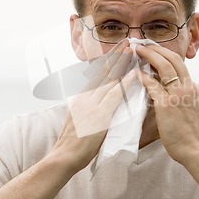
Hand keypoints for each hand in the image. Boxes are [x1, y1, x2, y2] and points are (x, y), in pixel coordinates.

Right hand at [50, 42, 136, 171]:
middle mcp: (85, 96)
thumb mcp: (78, 119)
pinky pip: (114, 95)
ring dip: (122, 63)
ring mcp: (91, 104)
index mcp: (81, 97)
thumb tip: (97, 104)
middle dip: (115, 55)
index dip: (108, 62)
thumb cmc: (72, 143)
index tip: (117, 51)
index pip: (96, 75)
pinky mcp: (99, 114)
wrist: (64, 156)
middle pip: (102, 71)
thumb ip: (88, 109)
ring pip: (109, 78)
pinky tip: (134, 74)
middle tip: (127, 42)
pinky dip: (125, 83)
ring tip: (132, 50)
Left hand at [135, 44, 198, 164]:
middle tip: (143, 44)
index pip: (180, 65)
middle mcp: (188, 87)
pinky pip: (152, 84)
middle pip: (173, 59)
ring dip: (149, 55)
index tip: (155, 51)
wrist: (196, 149)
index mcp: (194, 88)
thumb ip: (185, 97)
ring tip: (138, 50)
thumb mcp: (193, 109)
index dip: (166, 55)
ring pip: (164, 66)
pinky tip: (135, 72)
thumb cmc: (191, 135)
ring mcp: (178, 94)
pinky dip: (143, 76)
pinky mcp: (167, 104)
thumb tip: (170, 91)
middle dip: (157, 48)